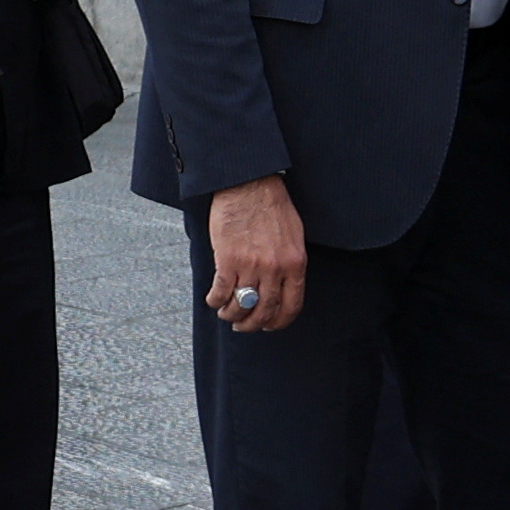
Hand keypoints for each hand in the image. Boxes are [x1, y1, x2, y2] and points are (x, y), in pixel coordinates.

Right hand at [207, 176, 308, 332]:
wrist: (249, 184)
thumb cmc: (272, 205)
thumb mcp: (293, 236)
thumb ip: (290, 263)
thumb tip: (283, 286)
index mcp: (295, 263)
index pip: (291, 306)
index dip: (278, 322)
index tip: (269, 326)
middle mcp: (275, 269)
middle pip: (264, 311)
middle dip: (252, 325)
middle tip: (242, 326)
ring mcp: (251, 266)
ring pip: (241, 306)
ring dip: (231, 315)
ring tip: (226, 313)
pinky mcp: (228, 259)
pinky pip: (221, 292)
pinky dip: (216, 301)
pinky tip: (213, 300)